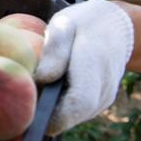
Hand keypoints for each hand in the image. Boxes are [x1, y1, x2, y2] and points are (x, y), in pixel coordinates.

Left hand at [34, 0, 133, 135]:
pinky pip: (78, 112)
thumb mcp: (64, 25)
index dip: (55, 114)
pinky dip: (62, 105)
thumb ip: (54, 50)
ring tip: (38, 88)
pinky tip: (52, 89)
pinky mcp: (101, 103)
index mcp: (94, 64)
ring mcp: (105, 98)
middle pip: (73, 115)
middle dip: (46, 112)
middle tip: (26, 99)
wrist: (114, 28)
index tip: (31, 111)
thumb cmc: (83, 24)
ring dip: (54, 109)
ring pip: (75, 116)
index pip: (79, 102)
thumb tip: (42, 79)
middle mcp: (104, 87)